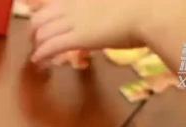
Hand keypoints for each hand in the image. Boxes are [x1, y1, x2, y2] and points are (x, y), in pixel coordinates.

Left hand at [29, 0, 146, 64]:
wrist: (150, 11)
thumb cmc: (144, 4)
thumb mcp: (118, 2)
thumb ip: (104, 6)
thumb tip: (103, 15)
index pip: (49, 1)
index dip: (40, 9)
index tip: (37, 15)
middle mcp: (73, 4)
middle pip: (40, 16)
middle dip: (35, 30)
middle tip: (38, 40)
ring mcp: (74, 20)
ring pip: (41, 32)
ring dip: (36, 45)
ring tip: (38, 53)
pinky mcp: (78, 38)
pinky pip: (50, 46)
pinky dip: (41, 55)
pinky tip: (39, 61)